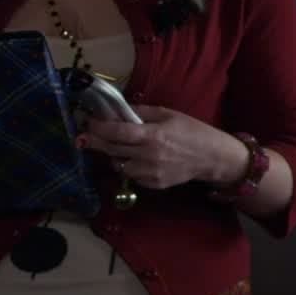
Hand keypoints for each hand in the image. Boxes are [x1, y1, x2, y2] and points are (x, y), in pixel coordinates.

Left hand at [78, 104, 246, 190]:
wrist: (212, 157)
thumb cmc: (192, 131)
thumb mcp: (168, 114)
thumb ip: (142, 112)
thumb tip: (119, 110)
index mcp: (153, 135)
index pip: (117, 132)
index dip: (98, 127)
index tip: (87, 123)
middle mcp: (148, 155)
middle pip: (112, 150)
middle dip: (95, 142)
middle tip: (82, 137)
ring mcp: (150, 173)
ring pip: (119, 166)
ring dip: (113, 156)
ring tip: (115, 147)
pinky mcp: (153, 184)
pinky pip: (132, 176)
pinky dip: (129, 166)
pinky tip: (135, 159)